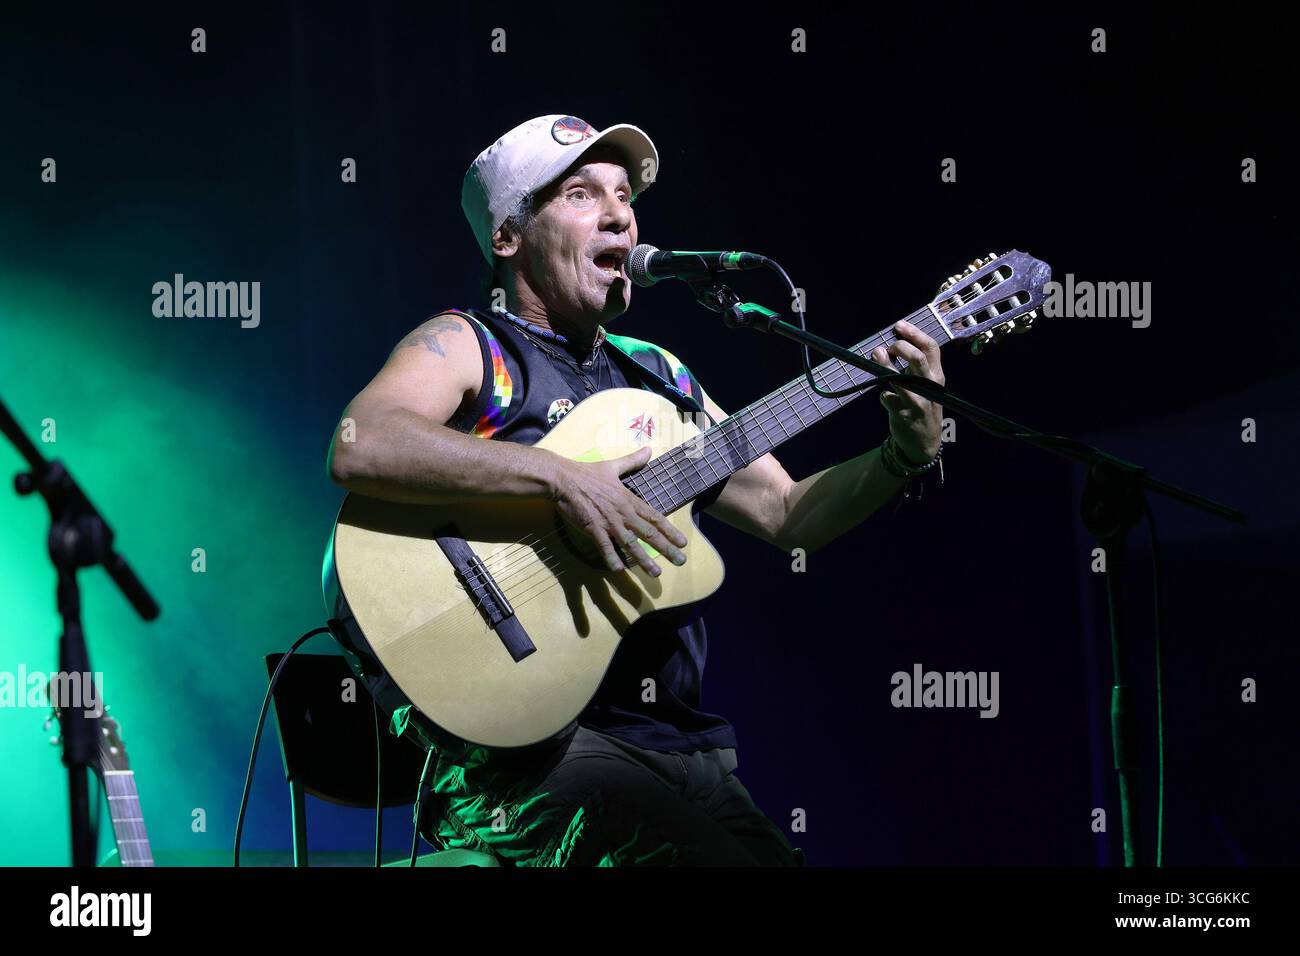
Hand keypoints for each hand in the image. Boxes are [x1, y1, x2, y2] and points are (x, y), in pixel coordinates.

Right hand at [547, 446, 688, 575]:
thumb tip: (649, 450)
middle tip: (680, 560)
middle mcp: (623, 513)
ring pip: (630, 543)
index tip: (683, 542)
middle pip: (648, 533)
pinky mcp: (593, 528)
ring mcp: (608, 522)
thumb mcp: (613, 466)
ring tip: (655, 572)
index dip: (670, 530)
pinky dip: (611, 558)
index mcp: (629, 499)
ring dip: (643, 559)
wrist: (564, 479)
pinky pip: (604, 546)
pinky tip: (619, 570)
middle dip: (666, 548)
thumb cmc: (588, 473)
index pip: (654, 517)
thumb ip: (633, 461)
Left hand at [871, 319, 944, 463]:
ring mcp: (917, 402)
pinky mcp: (903, 415)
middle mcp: (930, 388)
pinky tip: (884, 397)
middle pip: (919, 360)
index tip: (899, 325)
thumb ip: (912, 368)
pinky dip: (883, 395)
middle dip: (901, 347)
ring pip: (901, 380)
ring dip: (886, 365)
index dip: (914, 334)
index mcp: (936, 376)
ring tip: (876, 353)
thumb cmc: (922, 406)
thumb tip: (887, 346)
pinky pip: (887, 399)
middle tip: (888, 347)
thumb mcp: (926, 386)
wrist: (924, 442)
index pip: (931, 348)